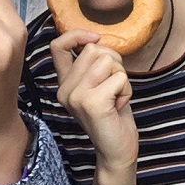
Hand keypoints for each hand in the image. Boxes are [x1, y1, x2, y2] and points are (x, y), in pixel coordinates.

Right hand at [51, 30, 138, 172]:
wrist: (116, 150)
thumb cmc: (113, 114)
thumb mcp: (99, 84)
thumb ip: (93, 63)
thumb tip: (96, 39)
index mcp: (64, 83)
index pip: (57, 46)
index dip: (76, 35)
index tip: (95, 38)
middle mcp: (65, 89)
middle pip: (94, 49)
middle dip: (114, 63)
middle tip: (113, 87)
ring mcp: (76, 96)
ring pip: (108, 61)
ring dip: (121, 78)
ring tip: (115, 97)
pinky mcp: (92, 103)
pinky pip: (119, 77)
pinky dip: (127, 90)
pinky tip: (118, 106)